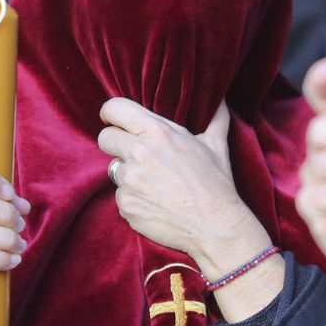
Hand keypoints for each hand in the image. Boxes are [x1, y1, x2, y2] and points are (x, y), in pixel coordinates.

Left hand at [98, 98, 272, 274]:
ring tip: (156, 185)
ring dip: (129, 175)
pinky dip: (134, 199)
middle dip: (117, 144)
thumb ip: (214, 118)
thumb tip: (220, 99)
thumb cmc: (217, 185)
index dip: (110, 114)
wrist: (216, 227)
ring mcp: (129, 181)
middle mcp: (139, 153)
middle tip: (136, 155)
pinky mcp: (126, 205)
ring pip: (115, 170)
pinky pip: (121, 196)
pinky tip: (155, 204)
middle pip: (106, 138)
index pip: (114, 109)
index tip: (113, 120)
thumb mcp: (217, 146)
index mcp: (158, 133)